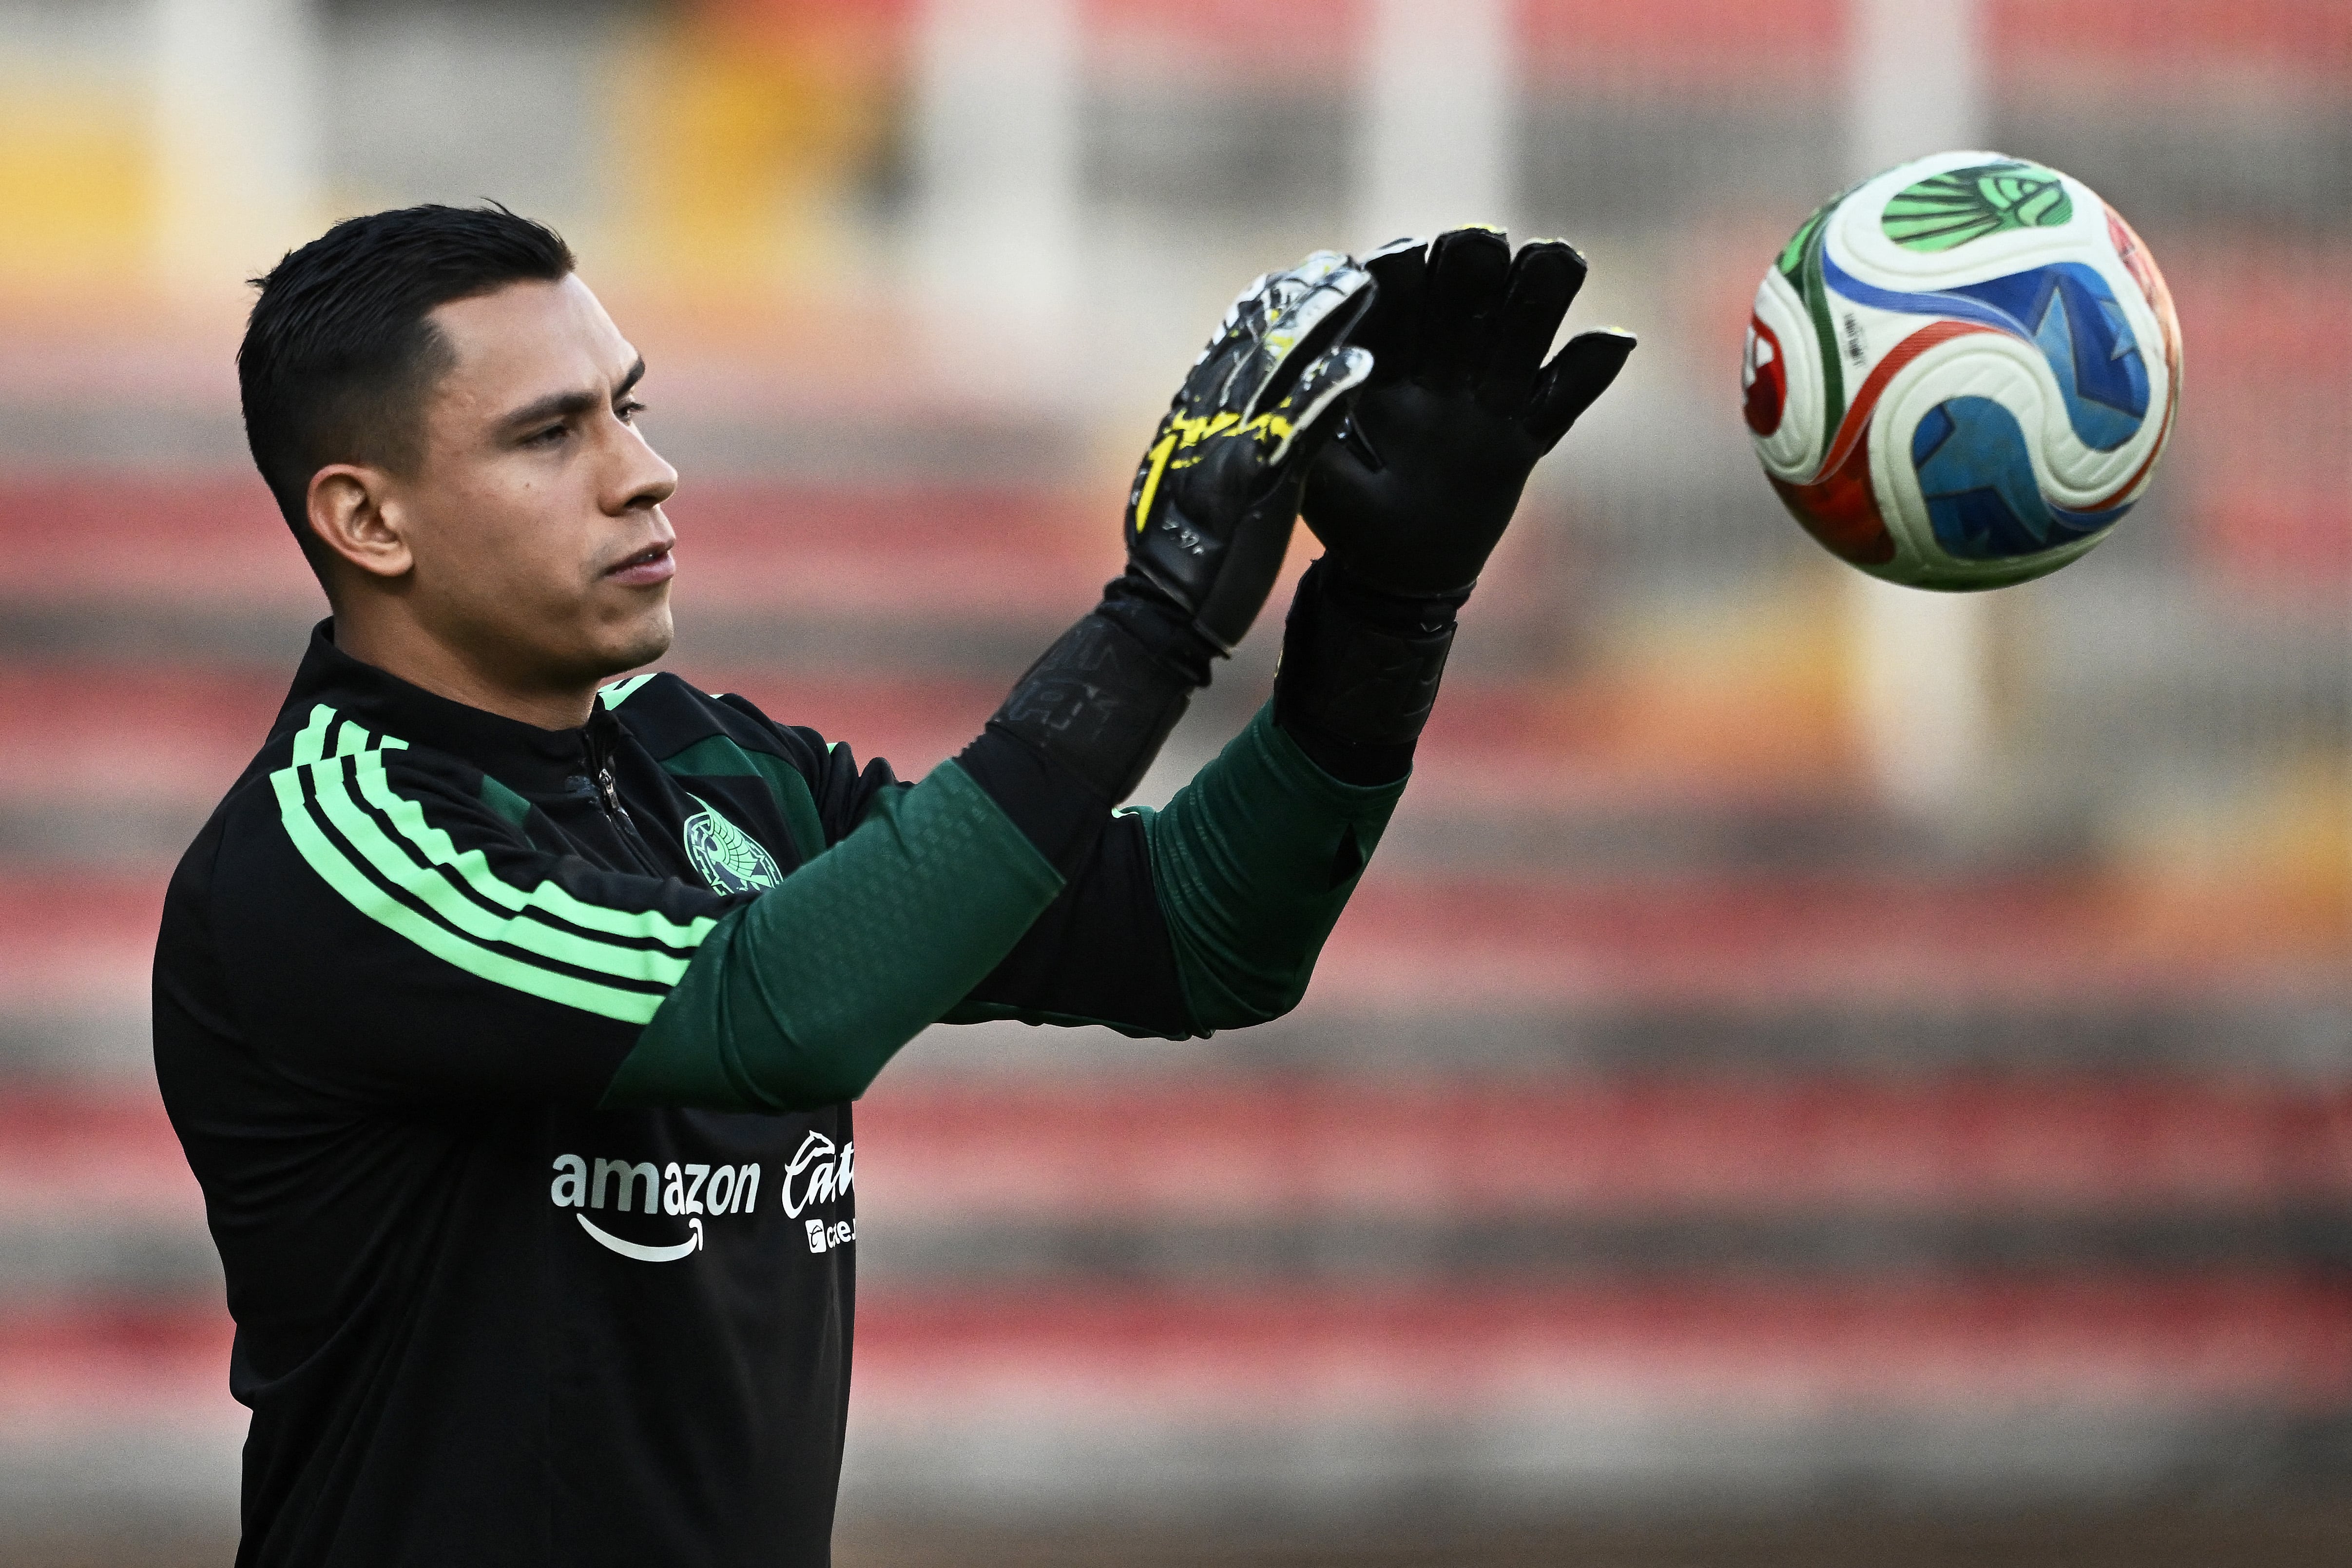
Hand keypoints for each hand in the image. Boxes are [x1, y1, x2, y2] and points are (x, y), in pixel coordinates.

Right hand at [1126, 251, 1374, 651]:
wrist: (1160, 616)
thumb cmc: (1181, 556)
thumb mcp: (1186, 482)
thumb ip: (1203, 441)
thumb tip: (1222, 407)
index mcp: (1188, 420)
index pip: (1227, 348)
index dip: (1265, 307)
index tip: (1298, 274)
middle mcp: (1203, 422)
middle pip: (1254, 342)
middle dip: (1299, 297)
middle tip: (1342, 262)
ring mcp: (1225, 448)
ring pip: (1276, 369)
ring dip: (1321, 323)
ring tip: (1361, 286)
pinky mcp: (1252, 484)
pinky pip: (1297, 429)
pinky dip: (1327, 392)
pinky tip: (1361, 363)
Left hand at [1301, 228, 1635, 596]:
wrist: (1400, 573)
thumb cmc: (1350, 520)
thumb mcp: (1318, 479)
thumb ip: (1315, 431)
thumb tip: (1320, 381)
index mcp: (1383, 369)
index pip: (1393, 308)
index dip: (1399, 276)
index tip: (1403, 252)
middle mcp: (1440, 370)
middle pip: (1463, 303)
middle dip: (1471, 269)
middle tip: (1482, 245)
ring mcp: (1488, 399)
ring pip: (1519, 334)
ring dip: (1539, 295)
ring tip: (1559, 258)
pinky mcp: (1527, 435)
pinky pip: (1564, 400)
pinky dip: (1590, 370)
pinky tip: (1616, 338)